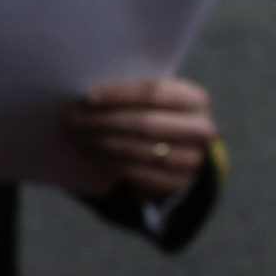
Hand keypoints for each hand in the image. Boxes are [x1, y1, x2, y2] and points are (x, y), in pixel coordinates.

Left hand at [66, 77, 215, 200]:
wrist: (178, 154)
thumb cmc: (156, 116)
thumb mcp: (153, 101)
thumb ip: (130, 95)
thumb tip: (89, 95)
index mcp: (195, 100)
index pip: (155, 92)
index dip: (119, 94)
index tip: (88, 96)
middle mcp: (201, 129)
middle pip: (146, 123)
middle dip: (104, 121)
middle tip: (73, 119)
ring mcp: (193, 159)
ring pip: (140, 150)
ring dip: (103, 143)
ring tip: (79, 136)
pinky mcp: (178, 183)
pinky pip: (138, 173)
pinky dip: (110, 162)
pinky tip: (92, 153)